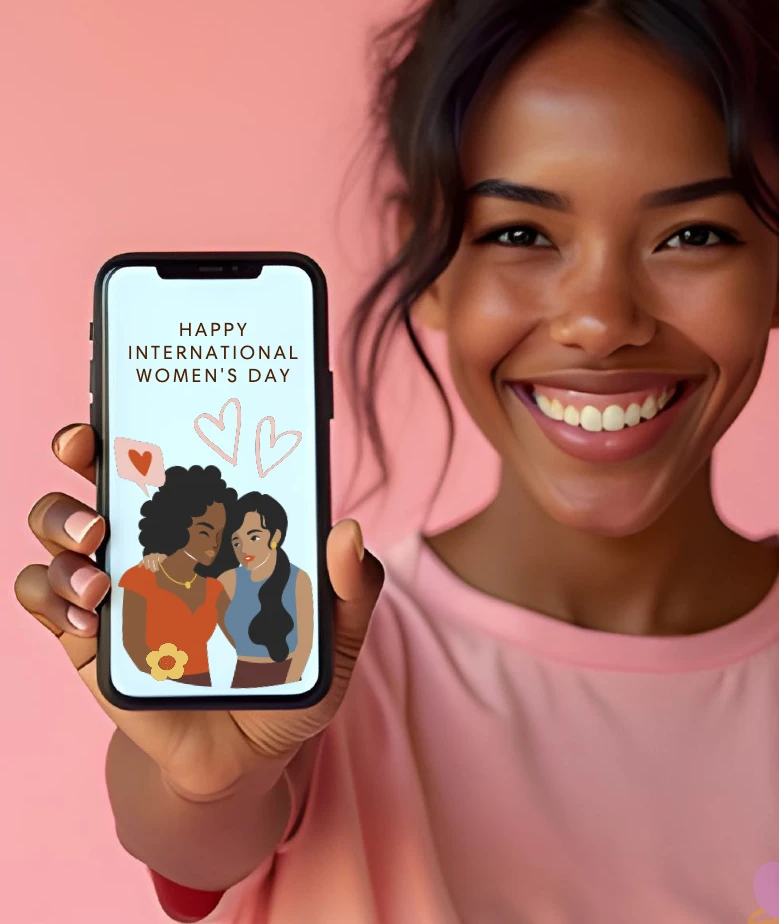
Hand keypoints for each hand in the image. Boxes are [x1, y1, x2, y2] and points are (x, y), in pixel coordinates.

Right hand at [15, 423, 384, 799]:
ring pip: (56, 534)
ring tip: (100, 572)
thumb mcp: (336, 636)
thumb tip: (350, 532)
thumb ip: (352, 588)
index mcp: (213, 526)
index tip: (133, 405)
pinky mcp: (86, 641)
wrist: (246, 759)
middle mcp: (155, 544)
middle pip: (98, 477)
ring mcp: (115, 589)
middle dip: (82, 452)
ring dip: (62, 531)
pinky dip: (52, 596)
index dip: (146, 422)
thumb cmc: (291, 680)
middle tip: (90, 458)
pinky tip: (92, 619)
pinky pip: (42, 599)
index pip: (175, 459)